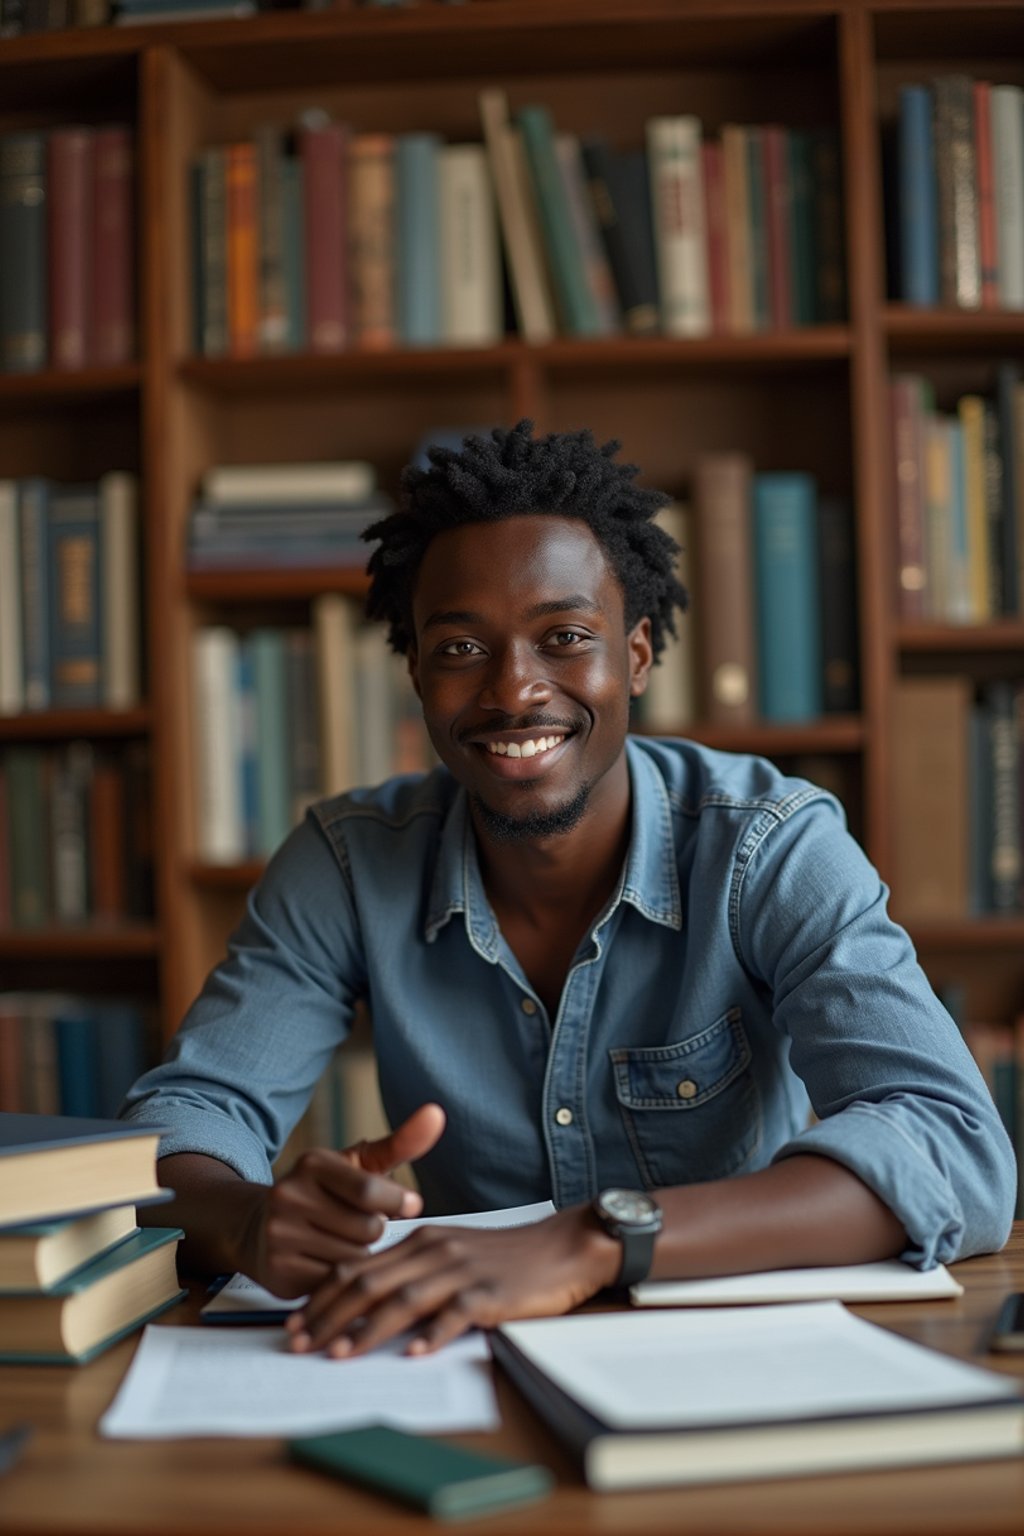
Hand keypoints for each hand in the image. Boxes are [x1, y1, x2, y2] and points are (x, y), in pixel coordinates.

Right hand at [244, 1102, 445, 1298]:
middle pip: (368, 1230)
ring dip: (359, 1258)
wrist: (259, 1227)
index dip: (398, 1202)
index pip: (370, 1190)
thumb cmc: (324, 1194)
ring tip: (340, 1244)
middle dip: (373, 1233)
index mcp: (313, 1163)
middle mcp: (290, 1195)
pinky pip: (334, 1285)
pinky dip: (340, 1280)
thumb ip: (400, 1143)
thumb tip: (436, 1114)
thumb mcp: (358, 1165)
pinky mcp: (278, 1271)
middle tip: (356, 1226)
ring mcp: (279, 1234)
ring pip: (354, 1260)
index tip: (410, 1205)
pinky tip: (326, 1264)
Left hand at [285, 1204, 620, 1356]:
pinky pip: (455, 1313)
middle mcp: (434, 1251)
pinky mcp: (490, 1292)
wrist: (563, 1247)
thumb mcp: (452, 1253)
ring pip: (403, 1298)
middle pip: (369, 1282)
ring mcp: (462, 1271)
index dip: (321, 1296)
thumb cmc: (505, 1257)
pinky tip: (413, 1353)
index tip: (295, 1323)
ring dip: (367, 1328)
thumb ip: (414, 1272)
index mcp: (420, 1240)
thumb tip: (369, 1305)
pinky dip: (432, 1333)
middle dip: (328, 1315)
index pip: (358, 1267)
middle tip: (299, 1344)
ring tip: (339, 1354)